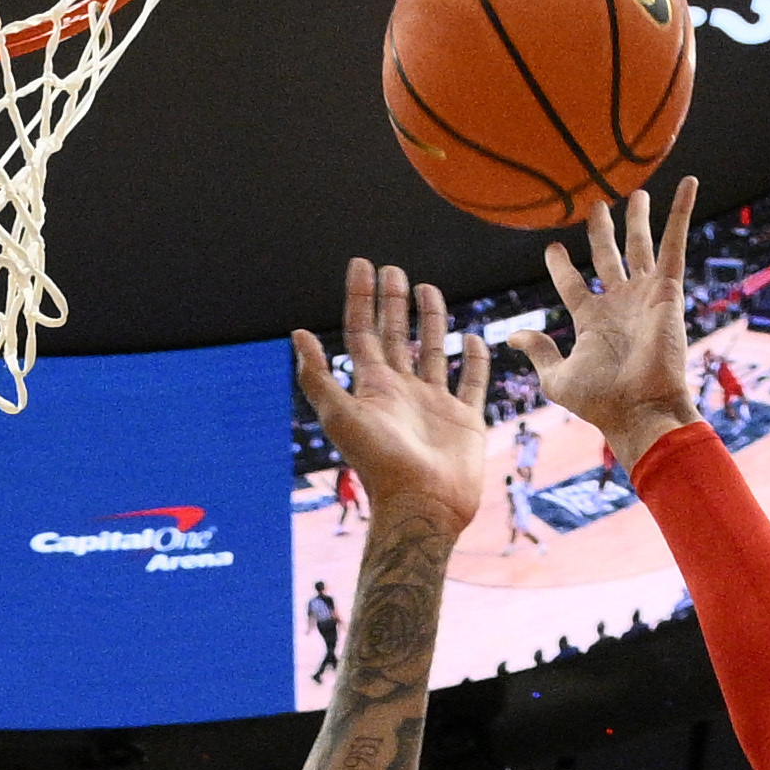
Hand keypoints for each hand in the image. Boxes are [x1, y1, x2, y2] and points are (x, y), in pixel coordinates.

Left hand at [298, 259, 499, 538]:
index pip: (363, 332)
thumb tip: (297, 332)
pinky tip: (472, 338)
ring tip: (428, 289)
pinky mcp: (464, 419)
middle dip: (393, 302)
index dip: (360, 298)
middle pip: (396, 335)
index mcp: (372, 387)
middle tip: (393, 269)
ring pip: (431, 351)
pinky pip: (470, 382)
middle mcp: (401, 391)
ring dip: (430, 320)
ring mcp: (433, 404)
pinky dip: (473, 359)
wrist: (421, 505)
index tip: (362, 264)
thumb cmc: (379, 463)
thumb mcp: (340, 415)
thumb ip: (318, 376)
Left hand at [507, 177, 701, 470]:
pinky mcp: (668, 289)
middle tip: (597, 206)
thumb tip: (512, 337)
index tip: (553, 247)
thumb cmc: (601, 401)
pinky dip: (682, 212)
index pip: (573, 285)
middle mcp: (619, 304)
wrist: (641, 408)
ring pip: (640, 246)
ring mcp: (644, 295)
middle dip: (602, 232)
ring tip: (637, 193)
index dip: (562, 266)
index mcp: (592, 321)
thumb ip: (539, 352)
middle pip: (608, 257)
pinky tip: (688, 184)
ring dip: (638, 219)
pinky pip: (675, 243)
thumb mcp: (557, 378)